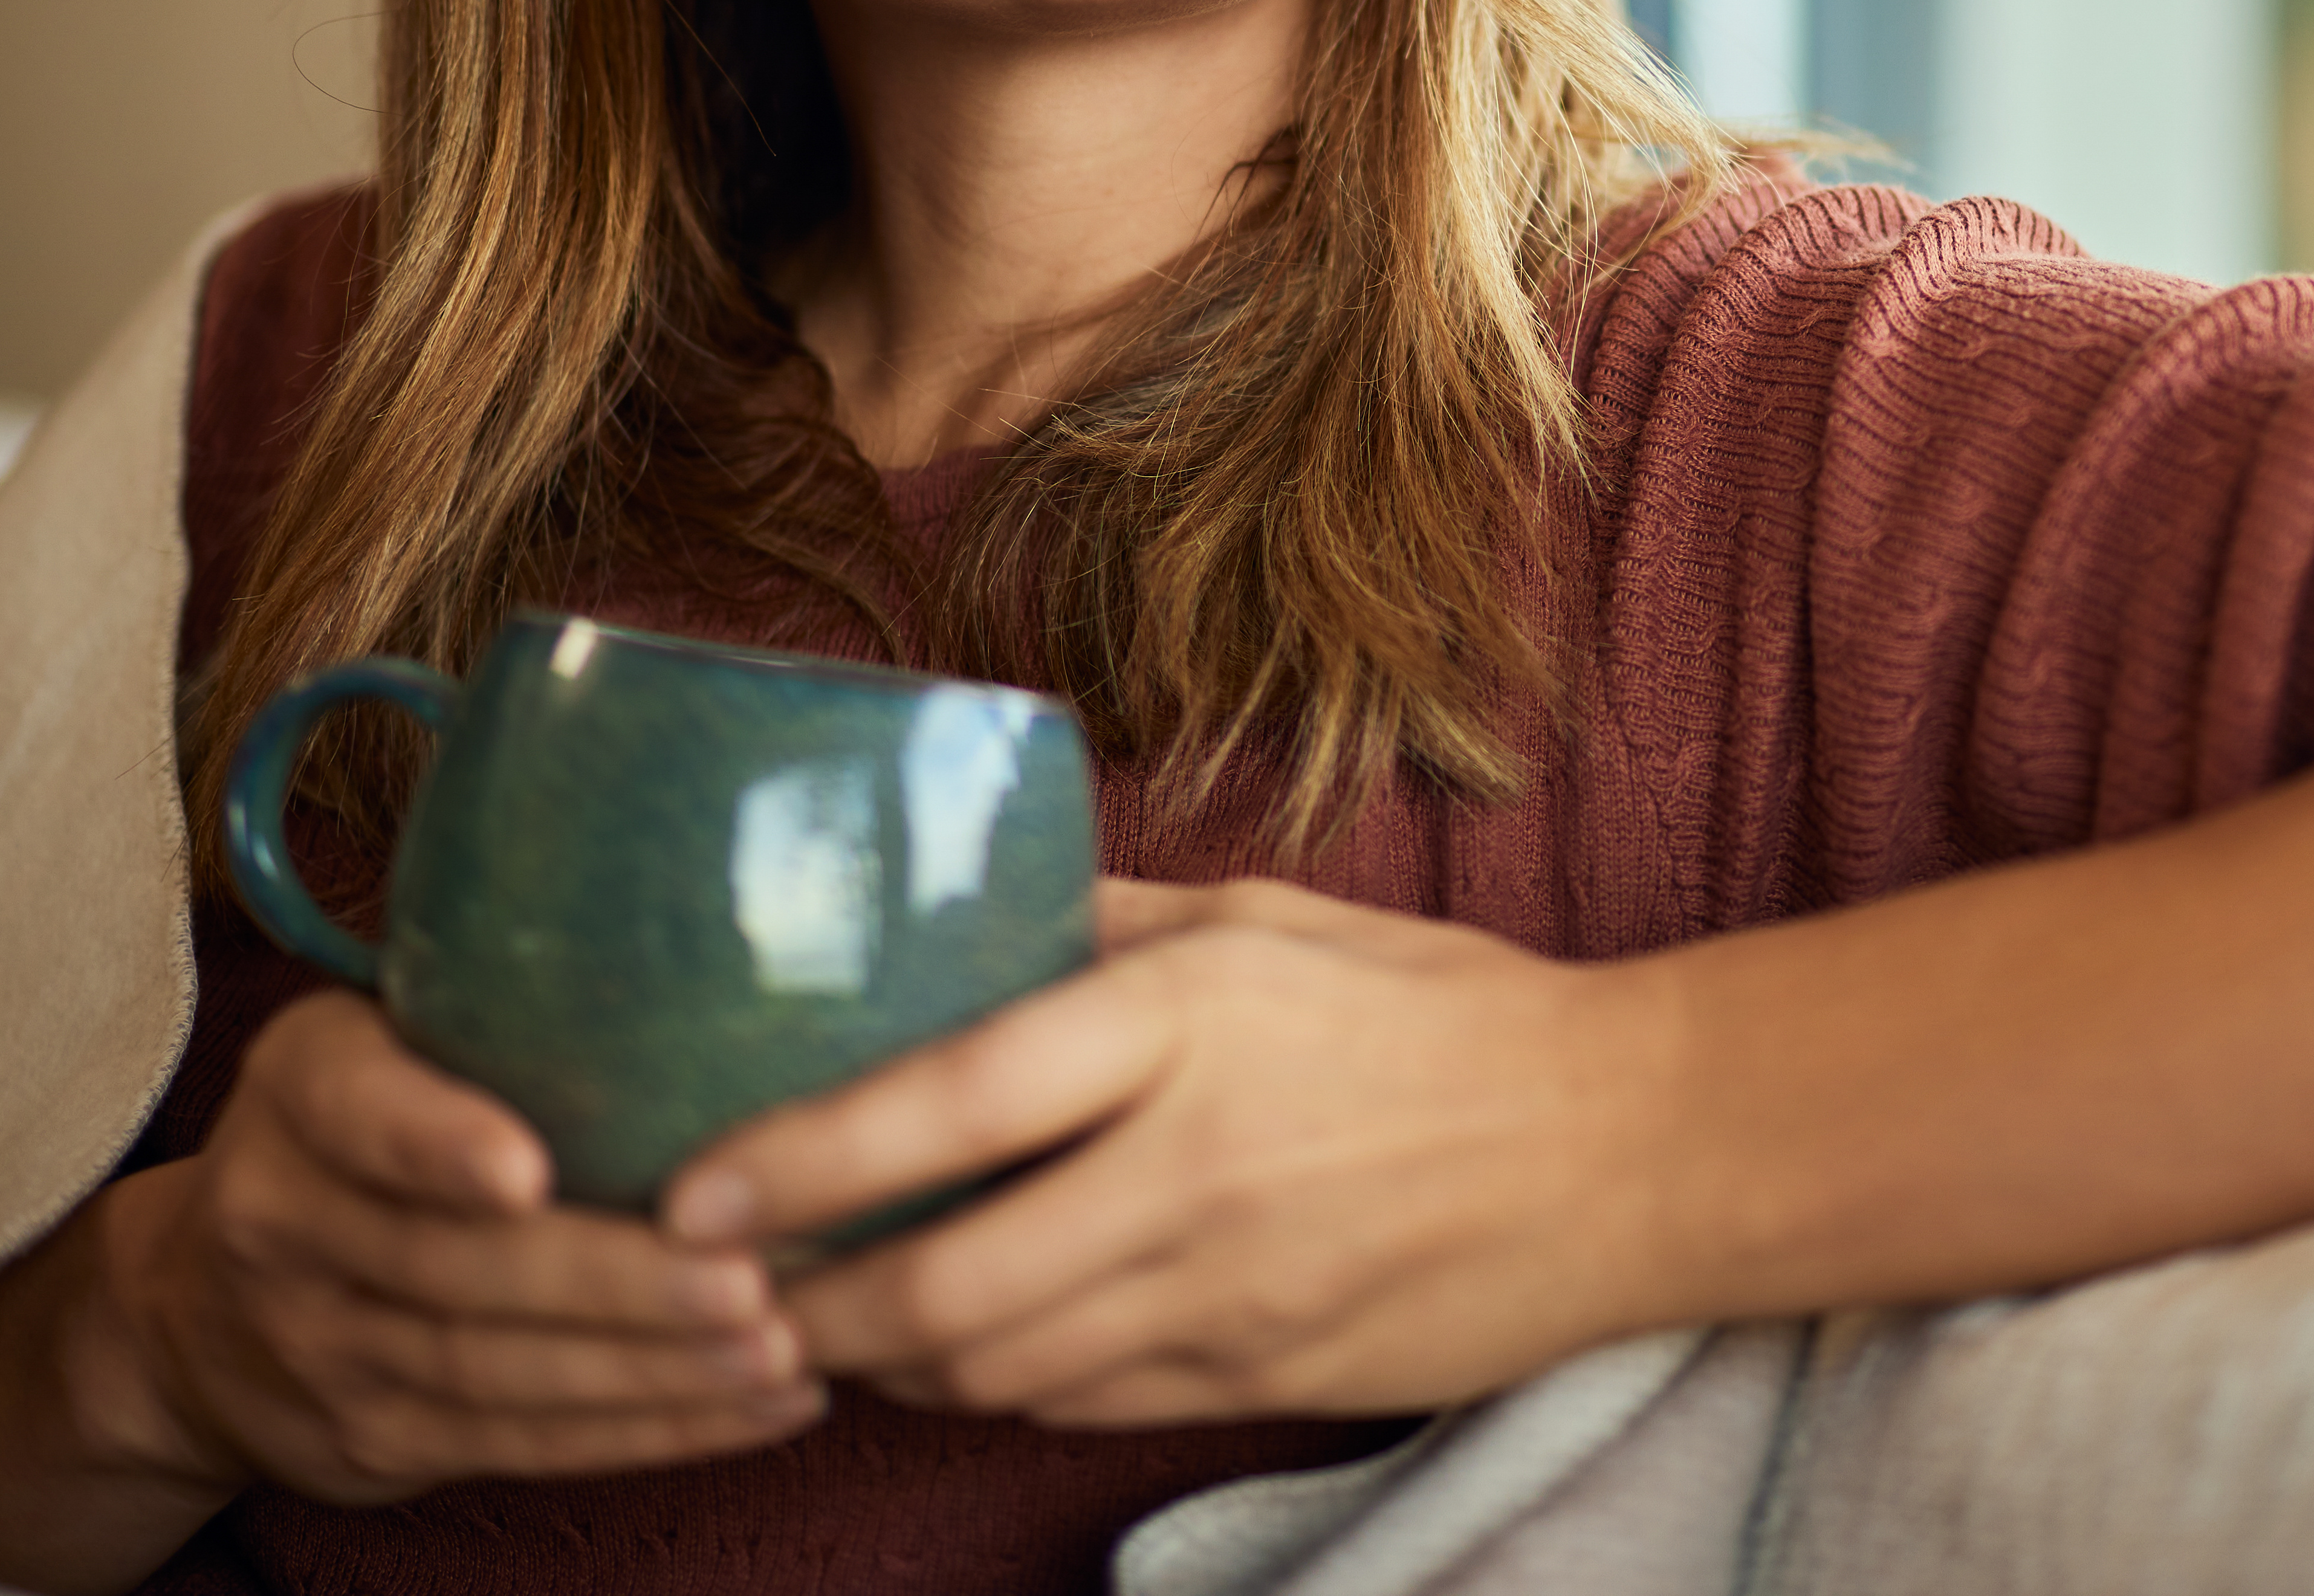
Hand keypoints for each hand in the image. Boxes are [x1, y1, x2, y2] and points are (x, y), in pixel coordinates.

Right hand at [84, 988, 828, 1502]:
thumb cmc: (358, 1128)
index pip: (356, 1112)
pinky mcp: (375, 1440)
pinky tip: (760, 1404)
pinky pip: (518, 1443)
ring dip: (651, 1370)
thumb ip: (487, 998)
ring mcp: (323, 1346)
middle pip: (456, 1268)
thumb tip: (698, 904)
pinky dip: (647, 1431)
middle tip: (748, 1280)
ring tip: (779, 1349)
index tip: (532, 1170)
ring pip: (496, 1372)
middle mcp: (287, 1220)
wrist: (196, 1311)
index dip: (437, 1144)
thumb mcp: (374, 1037)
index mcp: (298, 1090)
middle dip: (614, 1282)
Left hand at [659, 878, 1683, 1428]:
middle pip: (944, 1285)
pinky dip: (996, 1388)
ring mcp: (1230, 1293)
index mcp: (1185, 1024)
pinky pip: (1079, 1405)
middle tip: (726, 1288)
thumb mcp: (1267, 919)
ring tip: (825, 1318)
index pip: (949, 1103)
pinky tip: (964, 1349)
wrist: (1622, 1148)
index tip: (692, 1185)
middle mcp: (1193, 1167)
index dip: (802, 1156)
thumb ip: (1104, 923)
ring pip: (995, 1369)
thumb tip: (961, 908)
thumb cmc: (1437, 1011)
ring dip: (887, 1358)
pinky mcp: (1262, 1378)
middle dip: (805, 1307)